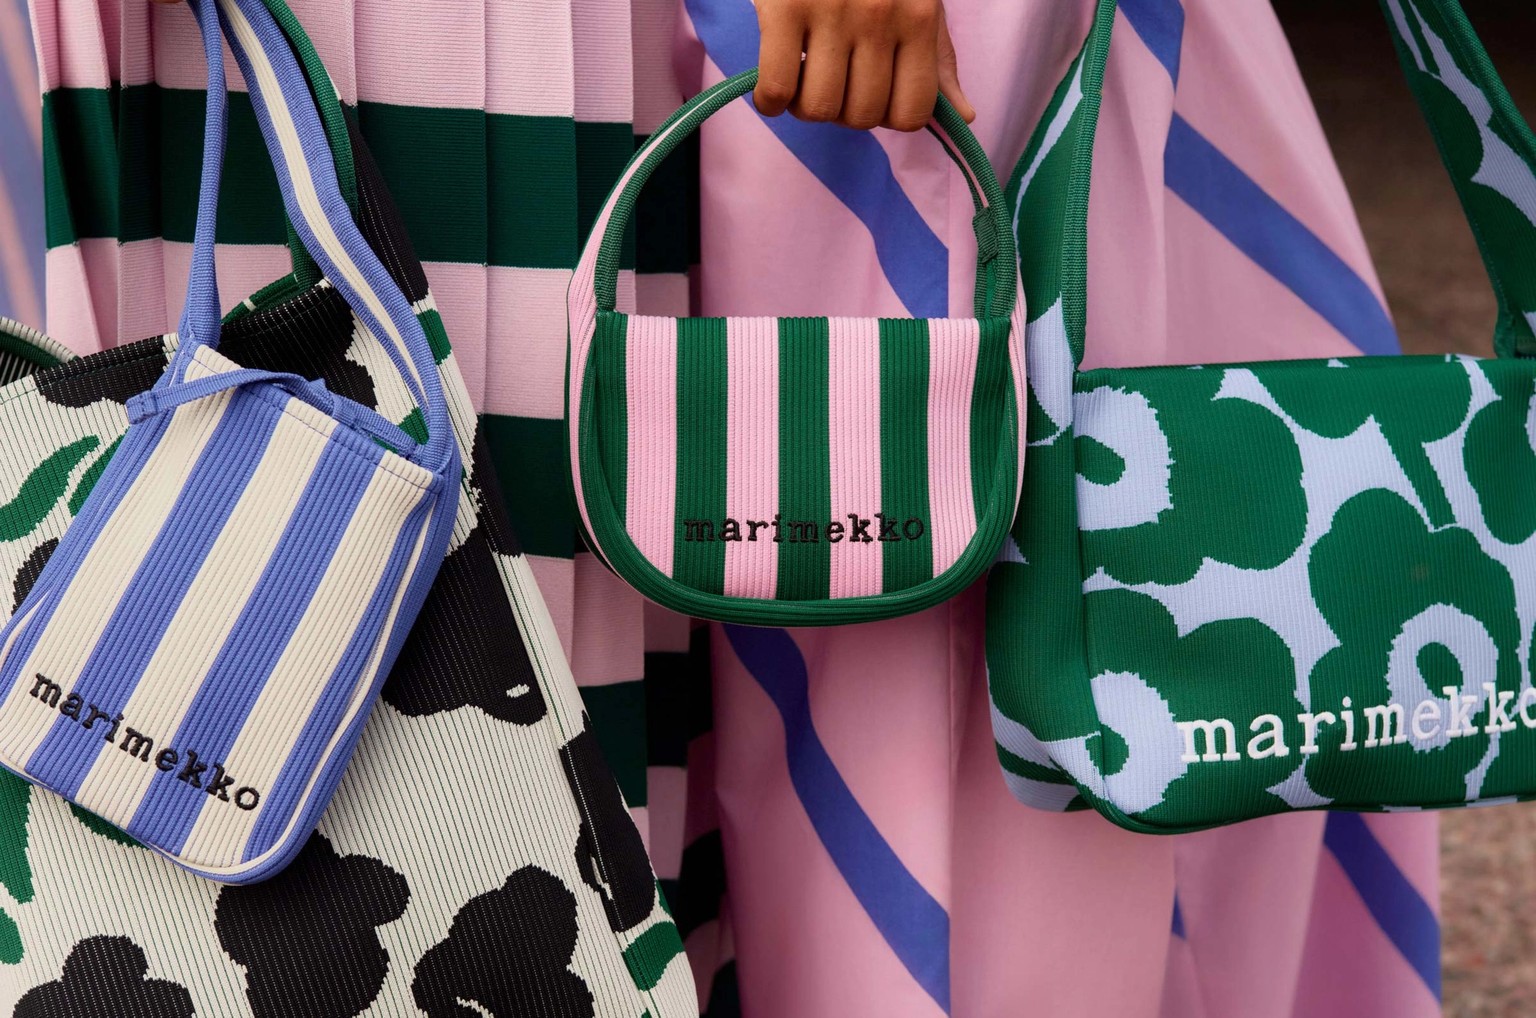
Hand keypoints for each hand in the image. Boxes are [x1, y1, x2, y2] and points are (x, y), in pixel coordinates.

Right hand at [753, 0, 972, 131]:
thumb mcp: (917, 3)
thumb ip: (937, 61)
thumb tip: (966, 115)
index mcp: (918, 20)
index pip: (911, 112)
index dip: (885, 116)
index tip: (867, 95)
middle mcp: (879, 17)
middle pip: (862, 116)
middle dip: (842, 112)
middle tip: (829, 83)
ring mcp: (831, 12)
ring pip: (819, 108)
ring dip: (804, 108)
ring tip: (801, 80)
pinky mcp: (784, 7)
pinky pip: (778, 89)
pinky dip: (770, 102)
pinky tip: (770, 91)